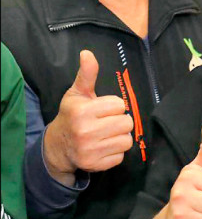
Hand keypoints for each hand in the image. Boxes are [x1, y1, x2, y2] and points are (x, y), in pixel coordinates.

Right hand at [44, 50, 133, 180]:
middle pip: (127, 123)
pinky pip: (121, 156)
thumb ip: (87, 74)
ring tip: (106, 134)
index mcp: (82, 112)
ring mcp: (90, 151)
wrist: (57, 146)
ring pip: (127, 140)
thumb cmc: (72, 115)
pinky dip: (115, 152)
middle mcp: (86, 132)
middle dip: (120, 121)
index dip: (113, 107)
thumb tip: (87, 53)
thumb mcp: (77, 94)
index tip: (102, 109)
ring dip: (120, 137)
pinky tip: (103, 147)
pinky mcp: (96, 165)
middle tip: (106, 122)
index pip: (119, 105)